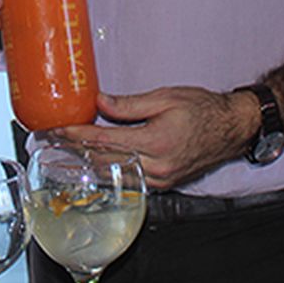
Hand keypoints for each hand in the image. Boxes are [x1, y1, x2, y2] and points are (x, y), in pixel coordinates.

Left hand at [58, 88, 253, 189]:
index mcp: (155, 142)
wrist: (232, 129)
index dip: (76, 135)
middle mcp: (155, 166)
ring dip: (87, 165)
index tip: (57, 130)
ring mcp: (159, 179)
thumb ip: (130, 104)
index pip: (104, 140)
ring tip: (64, 154)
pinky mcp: (163, 184)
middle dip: (75, 151)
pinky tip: (93, 165)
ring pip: (114, 174)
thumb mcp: (166, 98)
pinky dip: (108, 172)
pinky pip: (128, 180)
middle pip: (104, 161)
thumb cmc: (203, 110)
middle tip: (51, 143)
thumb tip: (100, 103)